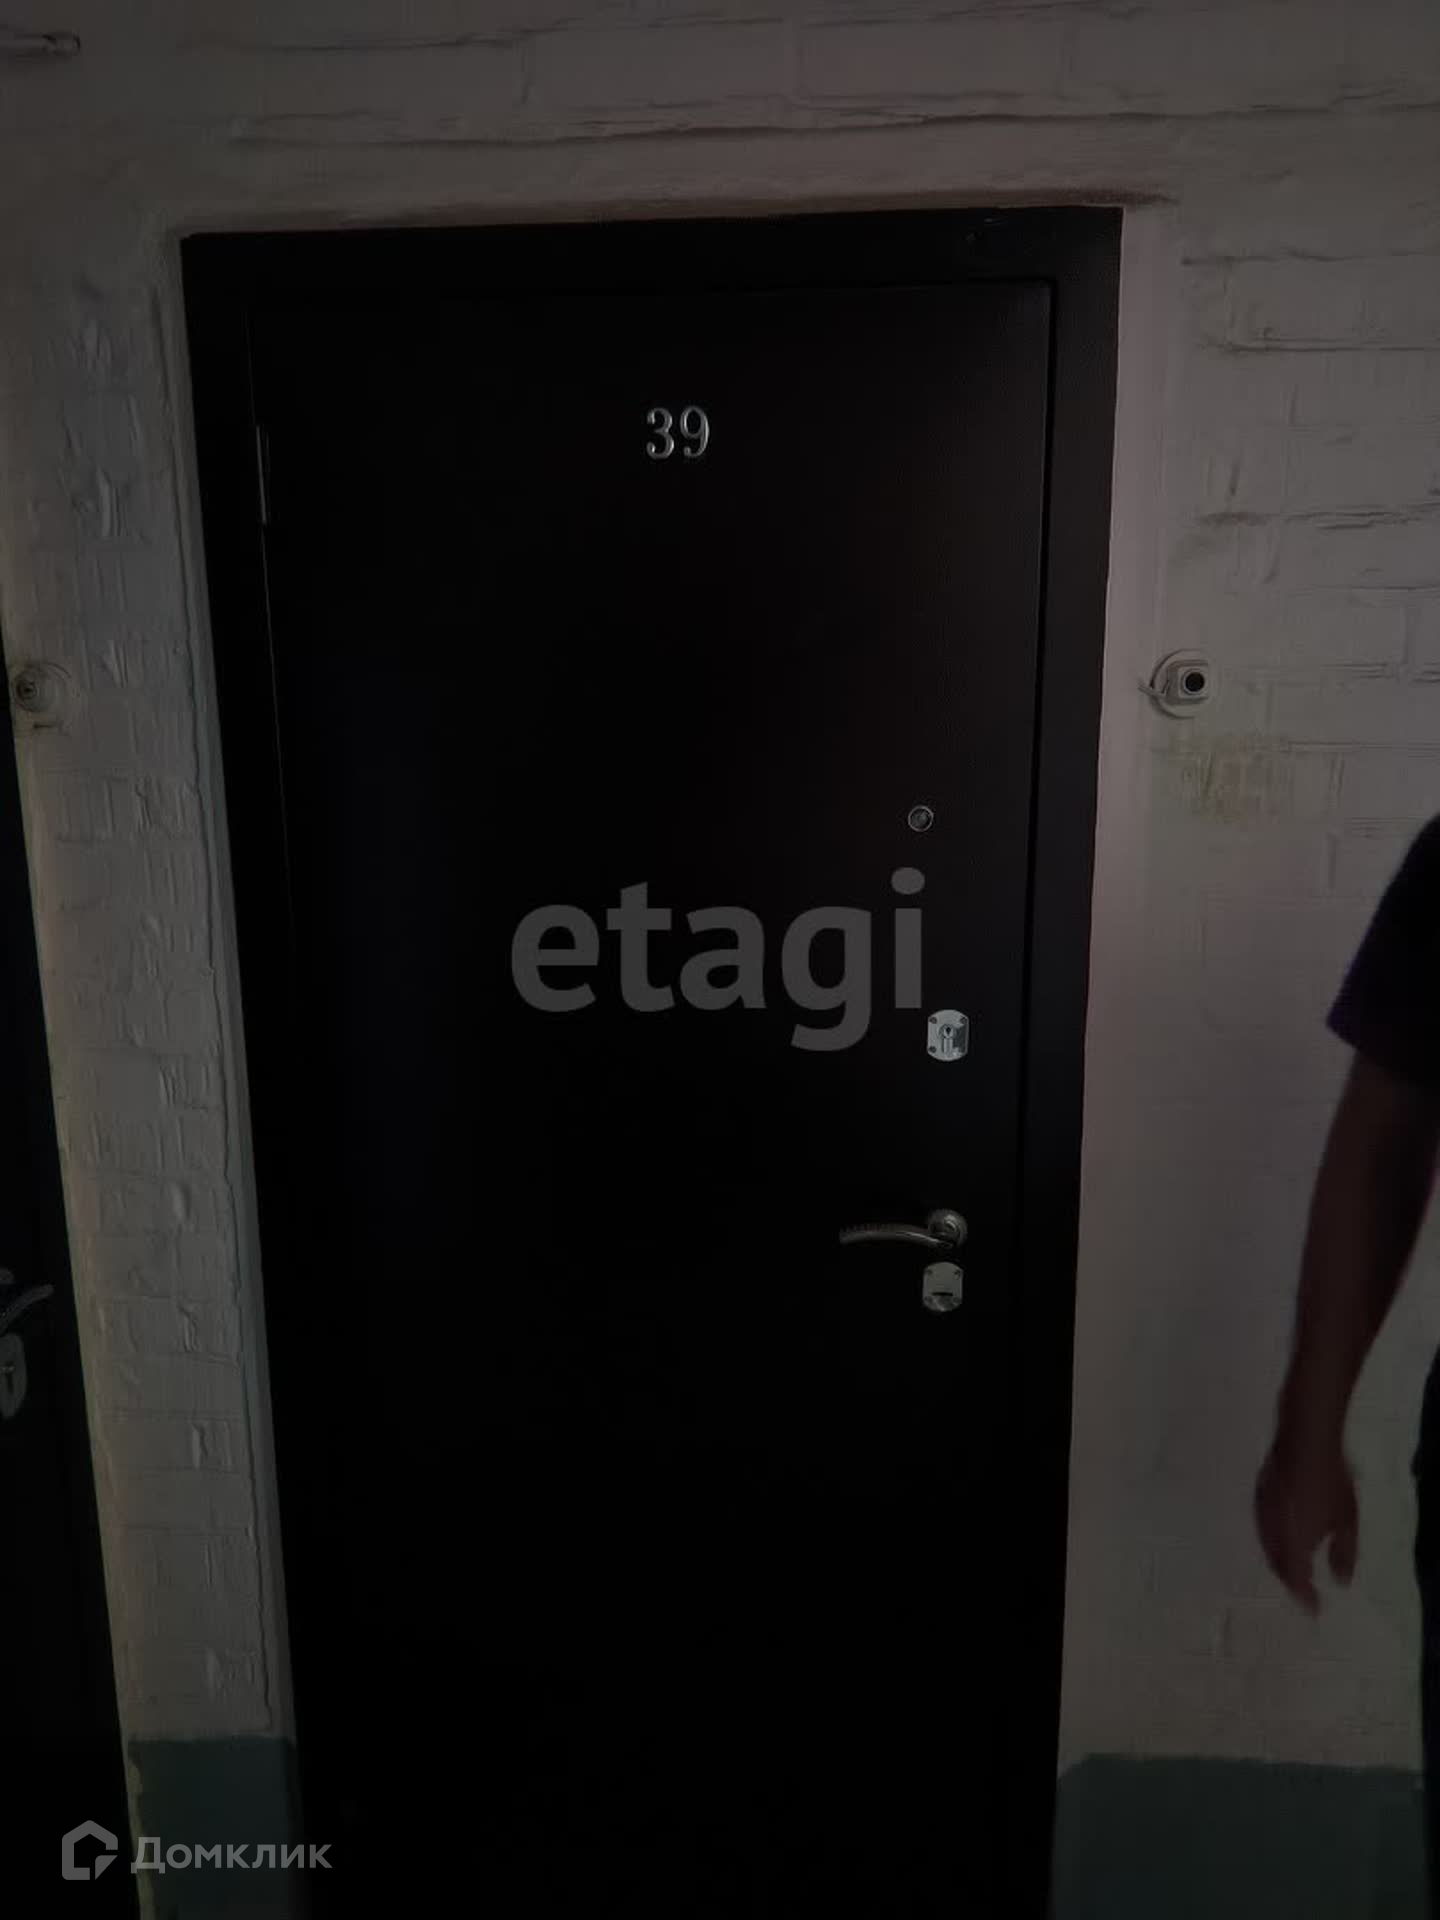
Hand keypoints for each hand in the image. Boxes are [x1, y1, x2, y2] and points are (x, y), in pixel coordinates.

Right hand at [1254, 1434, 1357, 1614]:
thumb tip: (1341, 1581)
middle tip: (1305, 1590)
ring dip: (1280, 1561)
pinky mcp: (1259, 1497)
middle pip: (1278, 1566)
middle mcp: (1272, 1534)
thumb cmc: (1331, 1482)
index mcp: (1294, 1544)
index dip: (1306, 1597)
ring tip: (1295, 1566)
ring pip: (1268, 1547)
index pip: (1296, 1580)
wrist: (1305, 1440)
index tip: (1314, 1609)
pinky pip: (1264, 1529)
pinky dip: (1274, 1542)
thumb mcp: (1347, 1521)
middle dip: (1290, 1580)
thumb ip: (1343, 1554)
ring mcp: (1262, 1514)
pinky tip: (1284, 1535)